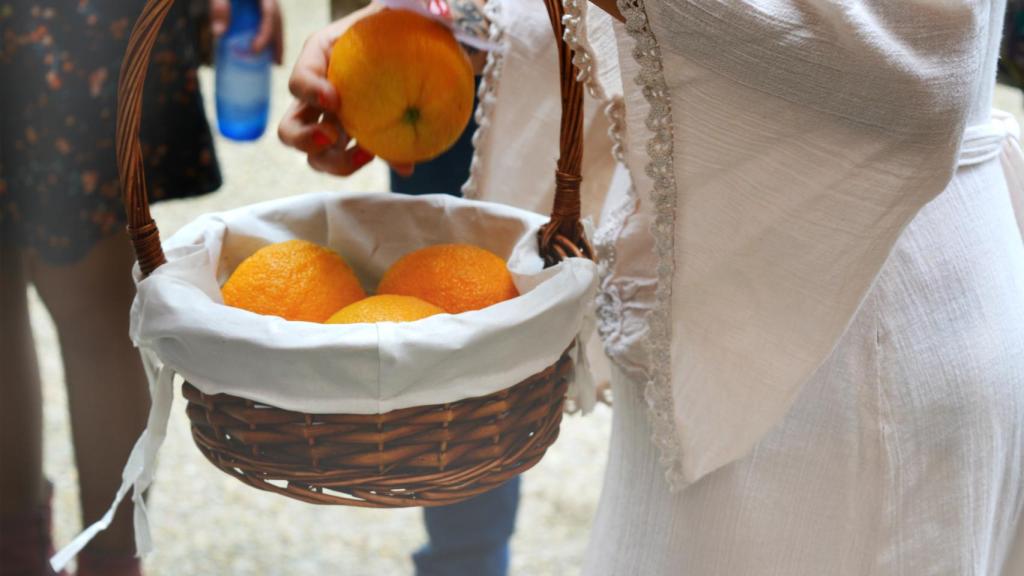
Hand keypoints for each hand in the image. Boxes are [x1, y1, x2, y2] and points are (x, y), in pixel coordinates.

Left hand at [210, 0, 284, 64]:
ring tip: (275, 61)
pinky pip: (269, 19)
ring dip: (277, 40)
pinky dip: (269, 33)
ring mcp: (266, 0)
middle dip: (278, 43)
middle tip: (276, 64)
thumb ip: (219, 7)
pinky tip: (265, 47)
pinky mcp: (259, 3)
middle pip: (278, 20)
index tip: (254, 50)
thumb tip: (219, 34)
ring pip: (277, 20)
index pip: (270, 14)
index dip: (265, 34)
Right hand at [277, 5, 414, 176]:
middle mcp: (319, 94)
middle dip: (304, 139)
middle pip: (290, 128)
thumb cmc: (401, 19)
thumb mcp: (398, 9)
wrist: (416, 39)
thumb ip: (404, 10)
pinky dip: (378, 164)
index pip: (299, 79)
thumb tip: (438, 17)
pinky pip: (357, 159)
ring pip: (316, 154)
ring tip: (366, 153)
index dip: (310, 92)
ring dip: (334, 162)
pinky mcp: (358, 137)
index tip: (335, 99)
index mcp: (321, 57)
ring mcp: (335, 120)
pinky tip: (404, 163)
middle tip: (333, 136)